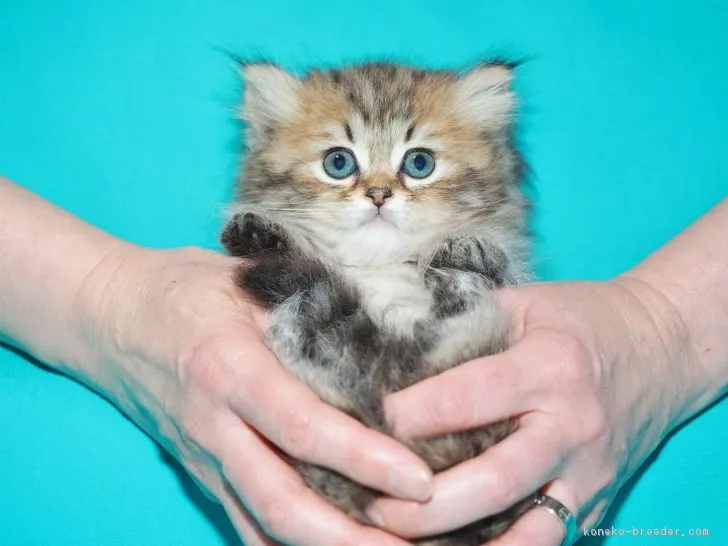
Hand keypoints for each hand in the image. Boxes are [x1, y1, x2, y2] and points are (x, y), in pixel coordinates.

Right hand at [73, 244, 431, 545]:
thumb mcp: (247, 280)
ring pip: (261, 526)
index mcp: (230, 370)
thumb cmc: (182, 289)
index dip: (363, 459)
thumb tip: (381, 334)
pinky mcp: (201, 472)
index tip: (418, 480)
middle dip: (347, 537)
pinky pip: (244, 522)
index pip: (303, 427)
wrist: (107, 316)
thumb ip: (309, 309)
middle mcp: (215, 426)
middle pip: (280, 503)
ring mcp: (204, 458)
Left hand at [368, 278, 695, 544]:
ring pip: (525, 530)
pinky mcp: (595, 500)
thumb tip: (391, 361)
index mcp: (548, 366)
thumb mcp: (521, 303)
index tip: (363, 423)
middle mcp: (572, 426)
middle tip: (371, 504)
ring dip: (460, 543)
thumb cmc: (578, 319)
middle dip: (425, 502)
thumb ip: (462, 330)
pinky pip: (545, 540)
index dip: (409, 415)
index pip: (467, 397)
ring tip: (402, 539)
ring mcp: (588, 471)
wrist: (658, 348)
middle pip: (494, 480)